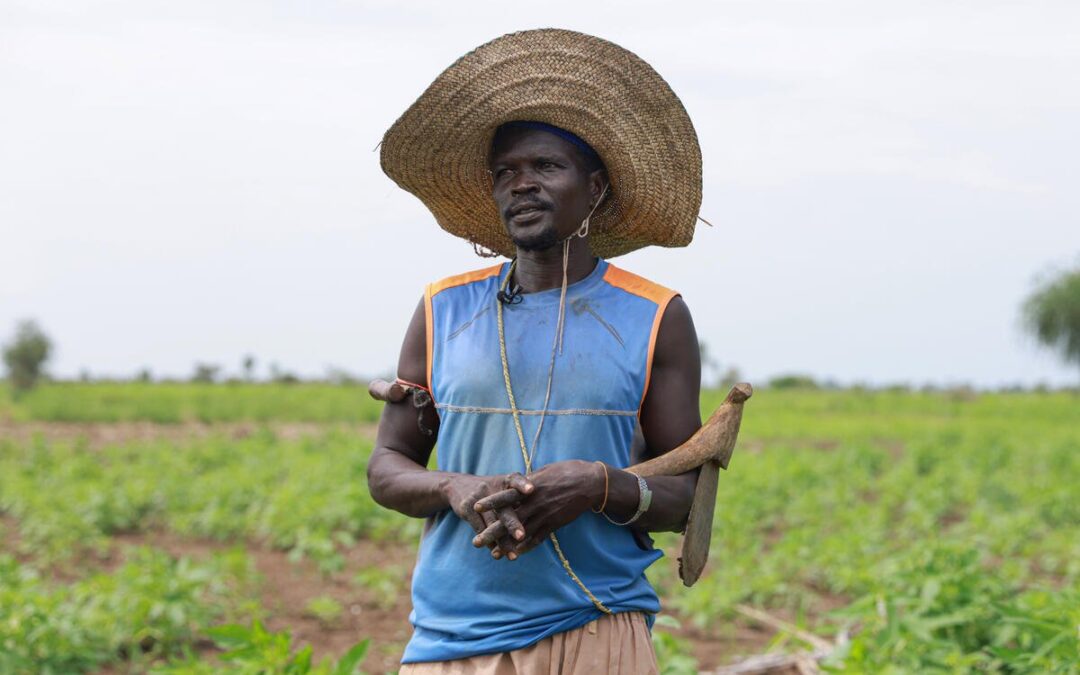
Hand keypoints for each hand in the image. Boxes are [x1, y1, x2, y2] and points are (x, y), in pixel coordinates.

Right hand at [443, 473, 532, 558]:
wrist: (457, 485)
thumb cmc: (491, 490)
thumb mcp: (504, 488)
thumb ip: (520, 500)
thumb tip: (541, 520)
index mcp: (505, 480)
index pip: (515, 479)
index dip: (522, 484)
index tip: (531, 490)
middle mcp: (491, 486)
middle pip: (504, 507)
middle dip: (512, 523)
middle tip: (521, 536)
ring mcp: (478, 496)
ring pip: (491, 522)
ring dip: (502, 542)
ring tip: (512, 556)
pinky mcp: (466, 507)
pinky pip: (479, 527)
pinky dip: (489, 542)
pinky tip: (497, 554)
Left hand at [477, 460, 602, 556]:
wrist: (591, 483)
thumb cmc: (568, 471)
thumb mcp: (544, 472)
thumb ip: (529, 481)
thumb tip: (516, 484)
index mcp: (530, 487)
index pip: (506, 496)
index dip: (491, 502)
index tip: (476, 506)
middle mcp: (535, 502)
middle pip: (509, 519)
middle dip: (492, 531)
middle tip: (476, 541)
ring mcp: (545, 515)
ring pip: (521, 533)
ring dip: (507, 545)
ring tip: (494, 554)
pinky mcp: (554, 524)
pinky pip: (538, 538)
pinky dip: (527, 547)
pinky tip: (517, 554)